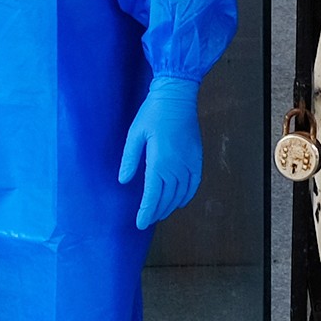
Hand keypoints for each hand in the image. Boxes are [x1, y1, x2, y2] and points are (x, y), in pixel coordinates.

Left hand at [118, 75, 203, 229]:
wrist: (177, 96)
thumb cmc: (153, 113)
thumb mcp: (135, 134)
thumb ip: (130, 159)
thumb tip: (124, 181)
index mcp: (159, 162)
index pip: (153, 195)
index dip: (146, 211)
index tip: (140, 224)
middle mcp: (177, 167)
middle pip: (167, 197)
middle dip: (156, 211)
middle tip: (147, 221)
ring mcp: (189, 163)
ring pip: (181, 193)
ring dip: (170, 206)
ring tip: (160, 213)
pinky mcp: (197, 158)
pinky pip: (194, 183)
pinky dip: (188, 195)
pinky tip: (180, 201)